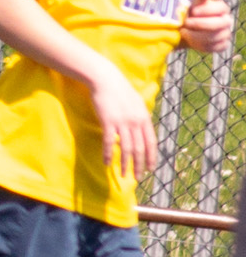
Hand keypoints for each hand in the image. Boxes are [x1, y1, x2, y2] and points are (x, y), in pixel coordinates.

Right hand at [87, 61, 157, 176]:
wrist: (105, 78)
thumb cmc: (119, 90)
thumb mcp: (136, 104)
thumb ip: (140, 118)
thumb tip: (143, 132)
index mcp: (144, 118)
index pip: (151, 142)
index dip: (151, 157)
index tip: (150, 169)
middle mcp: (135, 122)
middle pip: (140, 148)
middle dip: (139, 165)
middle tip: (138, 177)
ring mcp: (122, 122)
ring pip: (126, 148)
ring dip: (125, 164)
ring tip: (124, 174)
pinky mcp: (108, 121)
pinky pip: (109, 142)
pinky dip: (108, 154)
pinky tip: (106, 163)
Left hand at [181, 0, 232, 55]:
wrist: (185, 30)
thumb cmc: (189, 13)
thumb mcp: (192, 4)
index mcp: (221, 8)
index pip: (221, 8)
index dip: (208, 10)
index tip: (193, 11)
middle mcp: (226, 21)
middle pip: (219, 24)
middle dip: (201, 24)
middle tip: (186, 23)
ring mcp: (226, 34)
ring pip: (216, 37)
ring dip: (197, 36)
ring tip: (184, 32)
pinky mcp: (222, 45)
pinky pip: (214, 47)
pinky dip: (201, 45)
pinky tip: (191, 41)